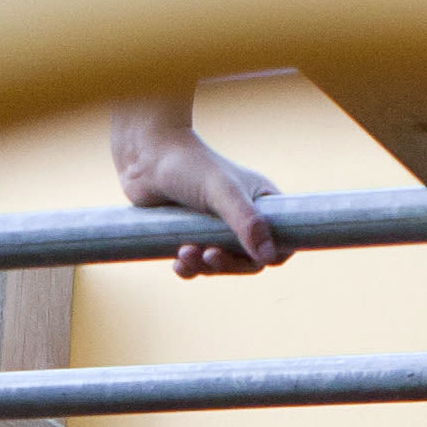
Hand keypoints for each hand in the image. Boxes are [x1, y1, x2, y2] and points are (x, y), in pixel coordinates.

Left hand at [114, 101, 285, 274]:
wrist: (145, 158)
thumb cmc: (188, 165)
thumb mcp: (222, 192)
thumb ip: (246, 223)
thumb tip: (268, 257)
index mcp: (260, 202)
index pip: (282, 239)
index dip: (273, 254)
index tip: (254, 258)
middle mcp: (242, 217)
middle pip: (250, 260)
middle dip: (229, 264)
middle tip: (210, 256)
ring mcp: (217, 228)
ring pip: (222, 264)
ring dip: (205, 266)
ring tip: (185, 252)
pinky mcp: (193, 236)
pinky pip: (198, 265)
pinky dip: (190, 268)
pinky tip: (178, 261)